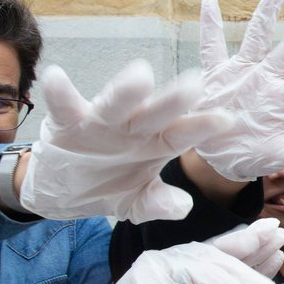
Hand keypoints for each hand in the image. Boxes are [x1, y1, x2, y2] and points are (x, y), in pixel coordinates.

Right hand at [17, 62, 229, 222]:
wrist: (65, 192)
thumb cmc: (111, 187)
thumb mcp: (136, 204)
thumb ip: (157, 204)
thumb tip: (183, 207)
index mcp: (158, 143)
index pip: (184, 133)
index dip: (203, 126)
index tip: (226, 119)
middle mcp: (134, 127)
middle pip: (156, 112)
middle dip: (174, 101)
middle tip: (194, 85)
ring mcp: (101, 121)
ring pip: (115, 104)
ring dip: (126, 92)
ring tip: (140, 76)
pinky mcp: (67, 121)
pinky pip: (64, 105)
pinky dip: (60, 92)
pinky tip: (57, 77)